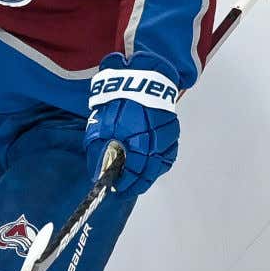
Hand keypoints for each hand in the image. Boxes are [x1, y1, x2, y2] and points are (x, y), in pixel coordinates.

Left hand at [85, 51, 180, 196]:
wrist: (143, 79)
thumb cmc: (117, 101)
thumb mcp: (99, 124)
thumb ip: (97, 150)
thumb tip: (97, 175)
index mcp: (132, 134)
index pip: (132, 167)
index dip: (126, 181)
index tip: (117, 189)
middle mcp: (152, 136)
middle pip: (148, 169)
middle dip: (136, 183)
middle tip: (126, 191)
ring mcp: (165, 134)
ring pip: (159, 164)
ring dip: (148, 177)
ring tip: (136, 185)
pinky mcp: (173, 132)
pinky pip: (168, 154)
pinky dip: (159, 164)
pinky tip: (150, 170)